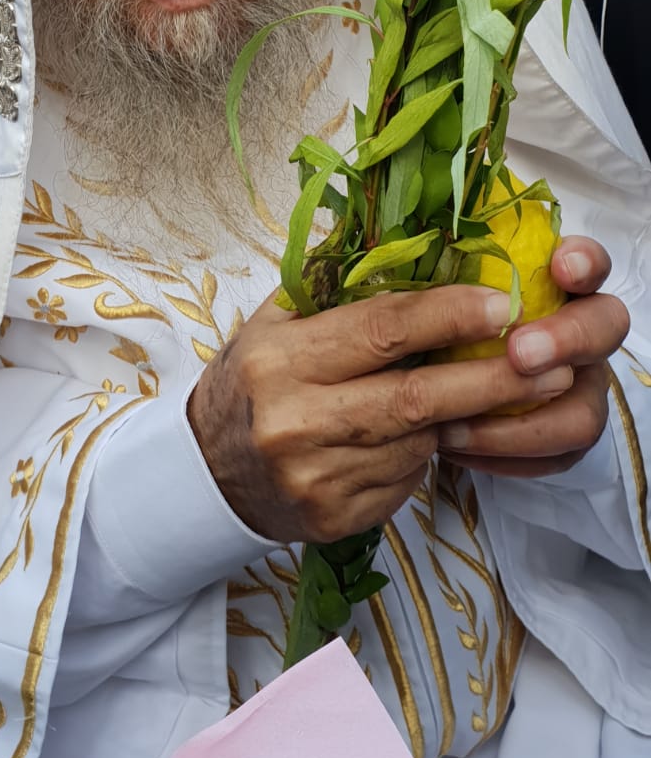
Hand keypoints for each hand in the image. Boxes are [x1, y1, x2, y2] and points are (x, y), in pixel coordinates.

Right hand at [188, 284, 575, 543]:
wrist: (207, 473)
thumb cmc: (255, 379)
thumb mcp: (277, 322)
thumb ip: (338, 286)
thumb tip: (414, 239)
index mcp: (280, 359)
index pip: (379, 331)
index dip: (446, 315)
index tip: (500, 303)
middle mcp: (293, 420)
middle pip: (415, 398)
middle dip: (490, 379)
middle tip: (549, 361)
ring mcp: (314, 476)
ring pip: (418, 442)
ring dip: (464, 417)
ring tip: (507, 393)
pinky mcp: (333, 518)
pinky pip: (405, 480)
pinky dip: (426, 455)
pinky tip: (434, 436)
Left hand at [438, 235, 628, 477]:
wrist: (437, 383)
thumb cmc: (446, 327)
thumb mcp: (444, 301)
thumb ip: (452, 284)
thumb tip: (428, 267)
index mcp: (557, 287)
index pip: (588, 263)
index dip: (584, 262)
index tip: (562, 266)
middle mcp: (581, 333)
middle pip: (604, 329)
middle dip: (567, 339)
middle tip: (520, 352)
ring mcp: (582, 386)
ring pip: (583, 413)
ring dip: (522, 423)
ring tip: (454, 426)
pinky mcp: (566, 434)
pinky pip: (554, 457)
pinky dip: (502, 457)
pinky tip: (454, 449)